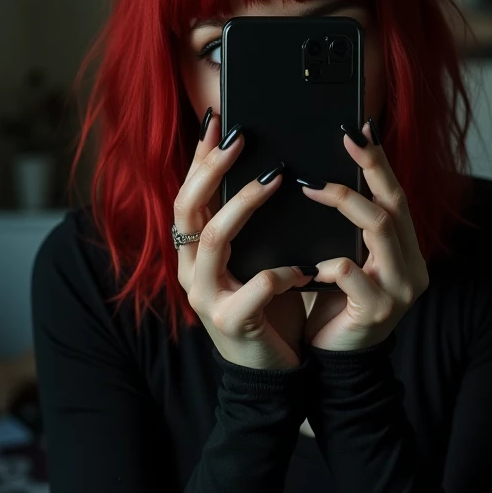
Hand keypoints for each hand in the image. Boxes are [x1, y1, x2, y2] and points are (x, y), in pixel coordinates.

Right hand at [173, 113, 314, 370]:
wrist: (270, 370)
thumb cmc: (268, 306)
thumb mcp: (256, 258)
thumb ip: (253, 224)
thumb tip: (272, 167)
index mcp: (196, 252)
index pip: (188, 195)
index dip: (198, 158)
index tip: (216, 122)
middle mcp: (192, 270)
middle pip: (187, 209)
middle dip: (211, 169)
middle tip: (239, 139)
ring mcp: (207, 297)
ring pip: (213, 240)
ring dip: (242, 207)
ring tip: (273, 180)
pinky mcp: (232, 323)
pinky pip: (254, 290)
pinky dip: (280, 275)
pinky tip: (304, 269)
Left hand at [298, 121, 428, 351]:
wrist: (333, 362)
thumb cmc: (332, 304)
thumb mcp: (341, 258)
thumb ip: (344, 227)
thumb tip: (319, 173)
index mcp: (404, 251)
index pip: (396, 196)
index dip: (379, 161)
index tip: (359, 129)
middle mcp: (410, 266)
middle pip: (395, 203)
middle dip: (370, 167)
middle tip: (345, 139)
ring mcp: (398, 289)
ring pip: (380, 229)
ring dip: (345, 202)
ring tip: (310, 186)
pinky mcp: (376, 312)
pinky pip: (350, 273)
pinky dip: (327, 263)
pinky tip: (307, 265)